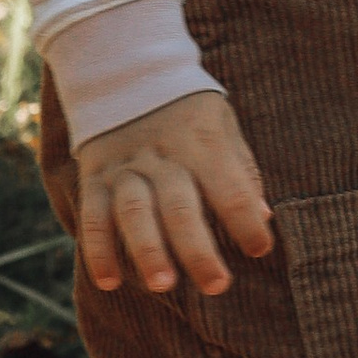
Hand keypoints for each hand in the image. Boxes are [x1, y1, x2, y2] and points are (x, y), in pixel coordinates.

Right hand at [73, 88, 274, 299]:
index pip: (229, 186)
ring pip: (135, 211)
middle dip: (198, 249)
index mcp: (202, 142)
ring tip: (163, 285)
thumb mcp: (223, 126)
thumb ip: (241, 171)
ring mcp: (125, 167)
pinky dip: (98, 249)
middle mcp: (162, 155)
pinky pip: (93, 216)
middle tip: (216, 286)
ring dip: (148, 250)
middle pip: (180, 205)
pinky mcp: (95, 177)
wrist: (126, 71)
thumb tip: (264, 216)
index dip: (246, 220)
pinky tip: (109, 282)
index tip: (260, 249)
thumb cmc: (189, 111)